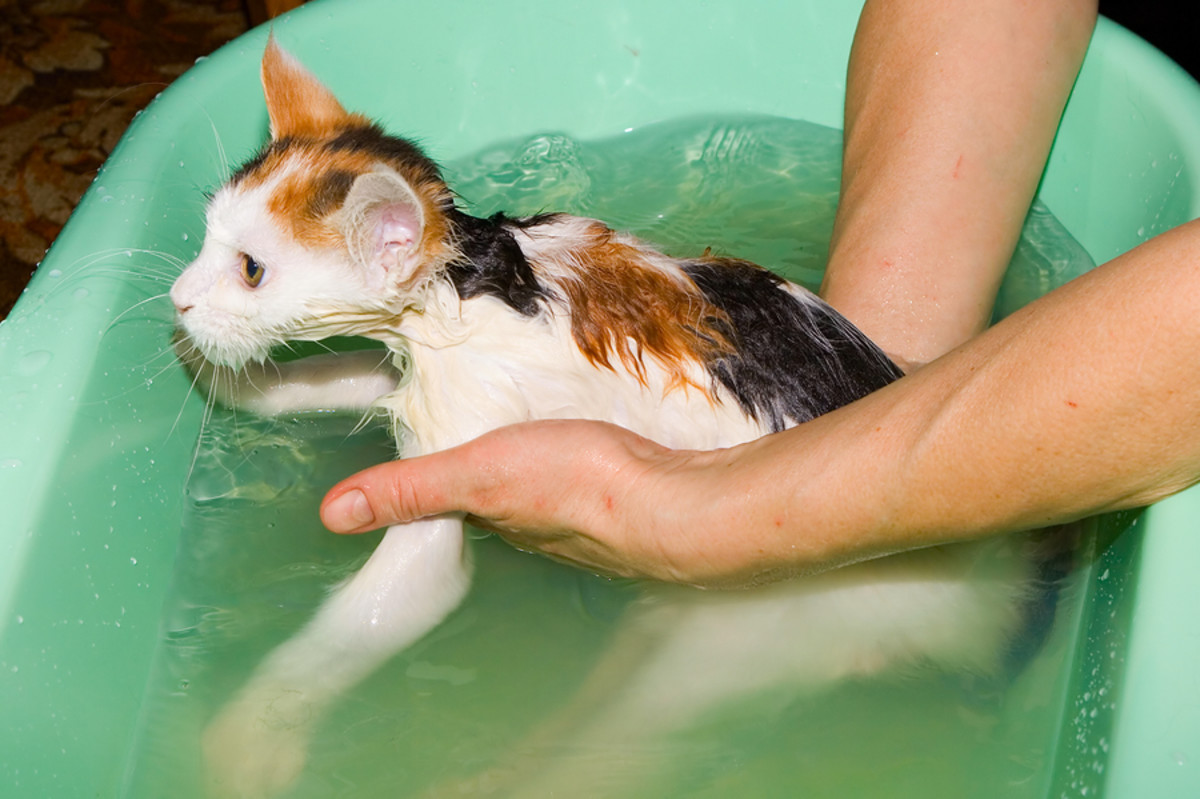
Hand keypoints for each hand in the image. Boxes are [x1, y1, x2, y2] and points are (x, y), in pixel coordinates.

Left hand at [321, 420, 765, 585]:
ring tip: (527, 440)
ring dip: (534, 474)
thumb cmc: (576, 485)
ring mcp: (587, 521)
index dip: (438, 488)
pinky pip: (591, 483)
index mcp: (497, 523)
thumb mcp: (479, 473)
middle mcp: (538, 532)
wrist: (677, 502)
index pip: (454, 508)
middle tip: (479, 440)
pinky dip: (579, 465)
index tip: (430, 456)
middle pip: (501, 505)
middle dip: (488, 479)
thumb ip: (412, 488)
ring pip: (545, 495)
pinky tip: (589, 448)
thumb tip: (331, 516)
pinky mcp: (630, 498)